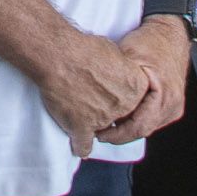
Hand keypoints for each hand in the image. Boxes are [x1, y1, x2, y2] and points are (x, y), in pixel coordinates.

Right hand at [37, 27, 164, 157]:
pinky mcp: (81, 128)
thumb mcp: (112, 51)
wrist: (60, 56)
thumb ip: (119, 66)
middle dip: (108, 111)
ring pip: (101, 131)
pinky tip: (79, 147)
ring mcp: (103, 119)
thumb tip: (115, 67)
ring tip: (80, 114)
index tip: (110, 93)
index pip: (134, 100)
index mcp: (136, 86)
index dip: (120, 97)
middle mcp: (123, 106)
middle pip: (119, 116)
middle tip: (93, 100)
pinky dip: (81, 147)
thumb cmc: (84, 48)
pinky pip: (84, 145)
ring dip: (93, 125)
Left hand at [99, 22, 190, 143]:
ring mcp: (174, 106)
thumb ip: (118, 83)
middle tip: (98, 131)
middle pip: (142, 131)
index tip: (99, 134)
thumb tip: (99, 104)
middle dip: (120, 134)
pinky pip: (152, 119)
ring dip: (128, 127)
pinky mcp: (171, 104)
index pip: (138, 127)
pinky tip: (122, 114)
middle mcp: (173, 105)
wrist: (169, 31)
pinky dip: (136, 119)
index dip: (116, 135)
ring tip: (107, 122)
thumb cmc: (151, 41)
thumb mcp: (129, 57)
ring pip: (147, 127)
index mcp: (165, 96)